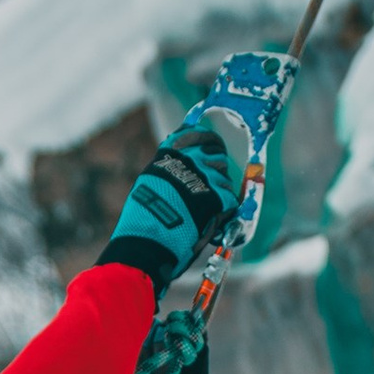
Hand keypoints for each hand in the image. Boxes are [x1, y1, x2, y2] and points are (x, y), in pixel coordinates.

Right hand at [97, 113, 246, 290]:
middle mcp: (191, 159)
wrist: (150, 239)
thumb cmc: (143, 217)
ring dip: (219, 190)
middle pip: (217, 153)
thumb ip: (169, 169)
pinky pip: (230, 199)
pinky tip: (212, 218)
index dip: (207, 141)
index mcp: (171, 152)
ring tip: (207, 207)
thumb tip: (180, 168)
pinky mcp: (219, 197)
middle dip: (216, 166)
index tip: (209, 147)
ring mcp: (207, 177)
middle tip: (211, 184)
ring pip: (224, 178)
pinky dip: (224, 210)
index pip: (198, 134)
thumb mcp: (150, 182)